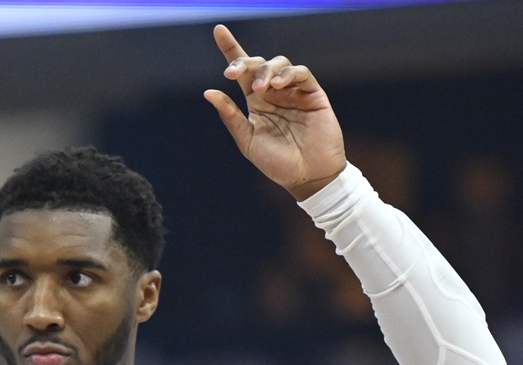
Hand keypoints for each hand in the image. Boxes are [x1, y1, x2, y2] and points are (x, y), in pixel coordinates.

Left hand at [204, 24, 345, 200]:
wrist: (307, 177)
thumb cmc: (277, 163)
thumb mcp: (248, 141)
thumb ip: (230, 117)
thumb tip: (209, 92)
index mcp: (256, 103)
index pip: (242, 71)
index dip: (231, 49)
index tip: (218, 30)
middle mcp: (274, 93)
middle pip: (258, 63)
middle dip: (244, 63)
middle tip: (233, 74)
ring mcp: (293, 92)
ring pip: (279, 63)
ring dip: (266, 70)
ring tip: (261, 88)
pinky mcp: (312, 94)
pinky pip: (300, 73)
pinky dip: (288, 74)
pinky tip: (279, 84)